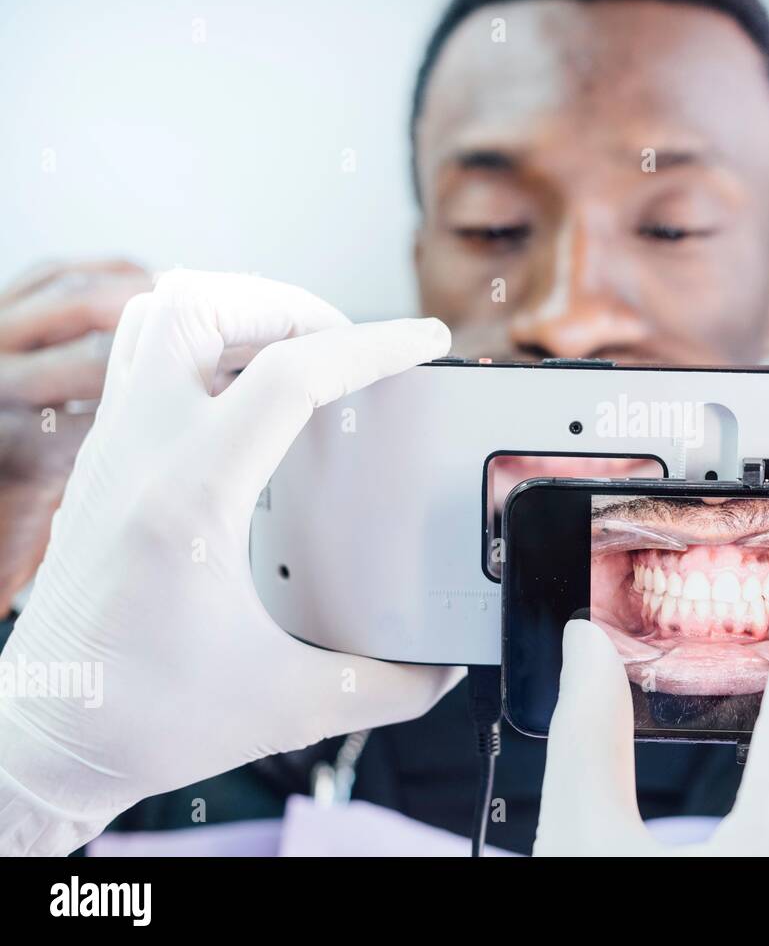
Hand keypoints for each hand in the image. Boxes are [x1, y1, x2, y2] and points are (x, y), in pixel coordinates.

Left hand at [0, 270, 463, 855]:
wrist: (47, 740)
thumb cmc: (143, 717)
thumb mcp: (290, 707)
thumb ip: (386, 687)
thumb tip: (443, 670)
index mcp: (190, 500)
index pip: (289, 377)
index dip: (372, 346)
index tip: (423, 341)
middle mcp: (139, 456)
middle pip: (203, 306)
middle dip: (289, 306)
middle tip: (342, 346)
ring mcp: (111, 452)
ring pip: (159, 316)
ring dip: (237, 314)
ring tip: (296, 353)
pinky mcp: (102, 464)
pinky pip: (143, 359)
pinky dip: (203, 349)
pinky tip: (247, 399)